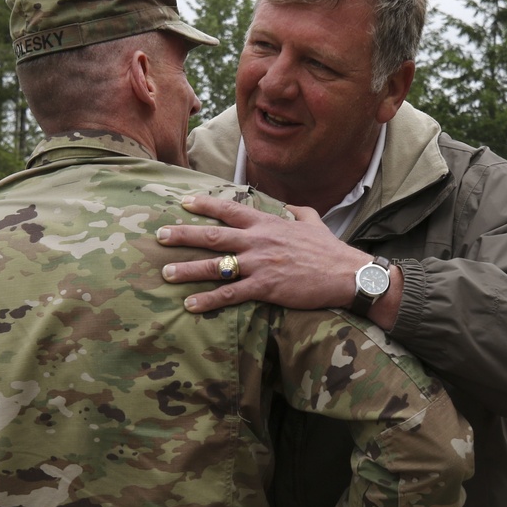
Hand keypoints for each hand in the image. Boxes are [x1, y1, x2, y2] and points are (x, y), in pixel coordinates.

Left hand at [157, 195, 370, 312]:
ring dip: (188, 270)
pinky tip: (191, 305)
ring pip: (216, 266)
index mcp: (268, 223)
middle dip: (183, 235)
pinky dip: (208, 300)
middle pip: (213, 236)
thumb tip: (288, 206)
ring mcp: (260, 264)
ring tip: (166, 273)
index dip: (205, 205)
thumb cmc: (330, 250)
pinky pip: (231, 294)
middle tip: (159, 235)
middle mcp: (259, 241)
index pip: (230, 209)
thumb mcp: (313, 221)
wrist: (347, 273)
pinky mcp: (266, 288)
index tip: (184, 202)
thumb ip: (297, 211)